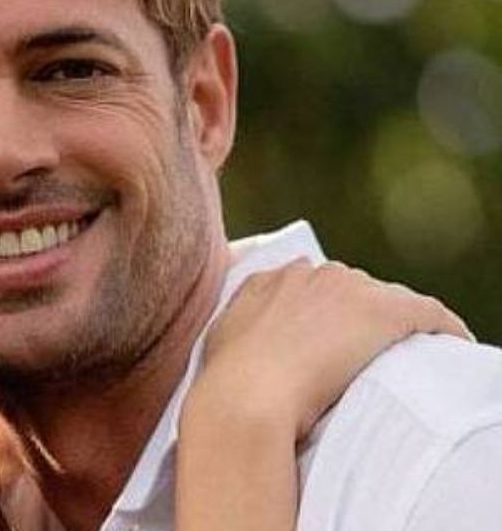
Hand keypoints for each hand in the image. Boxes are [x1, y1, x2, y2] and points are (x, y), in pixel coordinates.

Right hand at [191, 259, 470, 438]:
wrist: (246, 397)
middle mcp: (309, 275)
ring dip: (394, 327)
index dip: (324, 315)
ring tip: (401, 357)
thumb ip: (240, 323)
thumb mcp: (220, 341)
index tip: (331, 341)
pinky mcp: (386, 311)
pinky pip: (429, 314)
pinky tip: (452, 344)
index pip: (310, 286)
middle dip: (358, 319)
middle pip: (350, 290)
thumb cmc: (226, 383)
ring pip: (387, 301)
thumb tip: (249, 332)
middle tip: (363, 356)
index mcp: (268, 280)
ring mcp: (347, 290)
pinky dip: (443, 329)